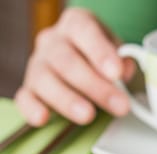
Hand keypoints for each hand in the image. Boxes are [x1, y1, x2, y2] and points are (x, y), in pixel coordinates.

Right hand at [15, 8, 134, 125]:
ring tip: (89, 116)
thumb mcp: (119, 54)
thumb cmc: (104, 60)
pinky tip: (44, 118)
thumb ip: (123, 62)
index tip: (116, 73)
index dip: (100, 52)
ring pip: (45, 80)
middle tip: (119, 105)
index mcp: (76, 24)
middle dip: (95, 86)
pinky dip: (32, 109)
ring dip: (68, 100)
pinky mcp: (29, 89)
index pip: (84, 30)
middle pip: (66, 61)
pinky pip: (25, 98)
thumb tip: (124, 72)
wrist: (87, 66)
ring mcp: (37, 65)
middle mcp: (52, 41)